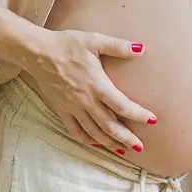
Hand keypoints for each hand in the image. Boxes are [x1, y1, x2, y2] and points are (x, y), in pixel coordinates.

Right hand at [24, 28, 154, 152]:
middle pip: (109, 126)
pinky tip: (96, 143)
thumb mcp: (95, 40)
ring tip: (123, 150)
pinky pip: (76, 131)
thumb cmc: (68, 44)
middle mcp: (86, 101)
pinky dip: (87, 140)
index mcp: (97, 84)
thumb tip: (141, 48)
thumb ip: (119, 46)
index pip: (122, 105)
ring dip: (110, 143)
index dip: (138, 114)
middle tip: (140, 147)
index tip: (152, 120)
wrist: (39, 53)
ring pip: (94, 132)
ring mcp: (73, 108)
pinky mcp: (62, 110)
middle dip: (126, 138)